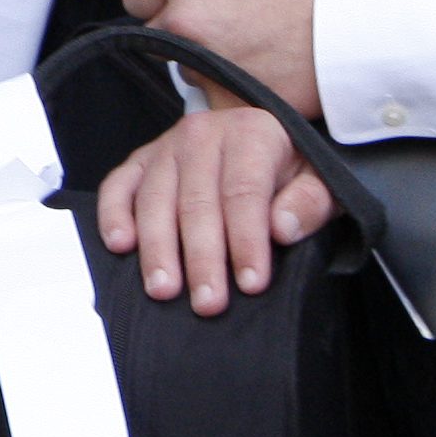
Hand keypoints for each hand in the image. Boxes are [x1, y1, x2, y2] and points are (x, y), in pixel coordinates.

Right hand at [92, 101, 337, 312]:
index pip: (244, 192)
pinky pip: (119, 185)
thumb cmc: (292, 170)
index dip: (246, 239)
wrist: (261, 137)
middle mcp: (203, 134)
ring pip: (155, 198)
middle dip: (202, 256)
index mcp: (252, 134)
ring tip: (163, 289)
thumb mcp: (320, 181)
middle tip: (208, 302)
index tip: (251, 283)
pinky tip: (120, 245)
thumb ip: (309, 203)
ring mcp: (167, 146)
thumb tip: (282, 227)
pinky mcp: (142, 159)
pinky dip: (114, 214)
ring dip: (157, 247)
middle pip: (197, 201)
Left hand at [121, 0, 325, 116]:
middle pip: (151, 31)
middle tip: (225, 20)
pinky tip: (252, 68)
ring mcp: (201, 65)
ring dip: (200, 58)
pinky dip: (222, 87)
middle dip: (177, 26)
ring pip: (178, 65)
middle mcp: (183, 21)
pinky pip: (204, 96)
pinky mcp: (222, 100)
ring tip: (247, 42)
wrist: (351, 30)